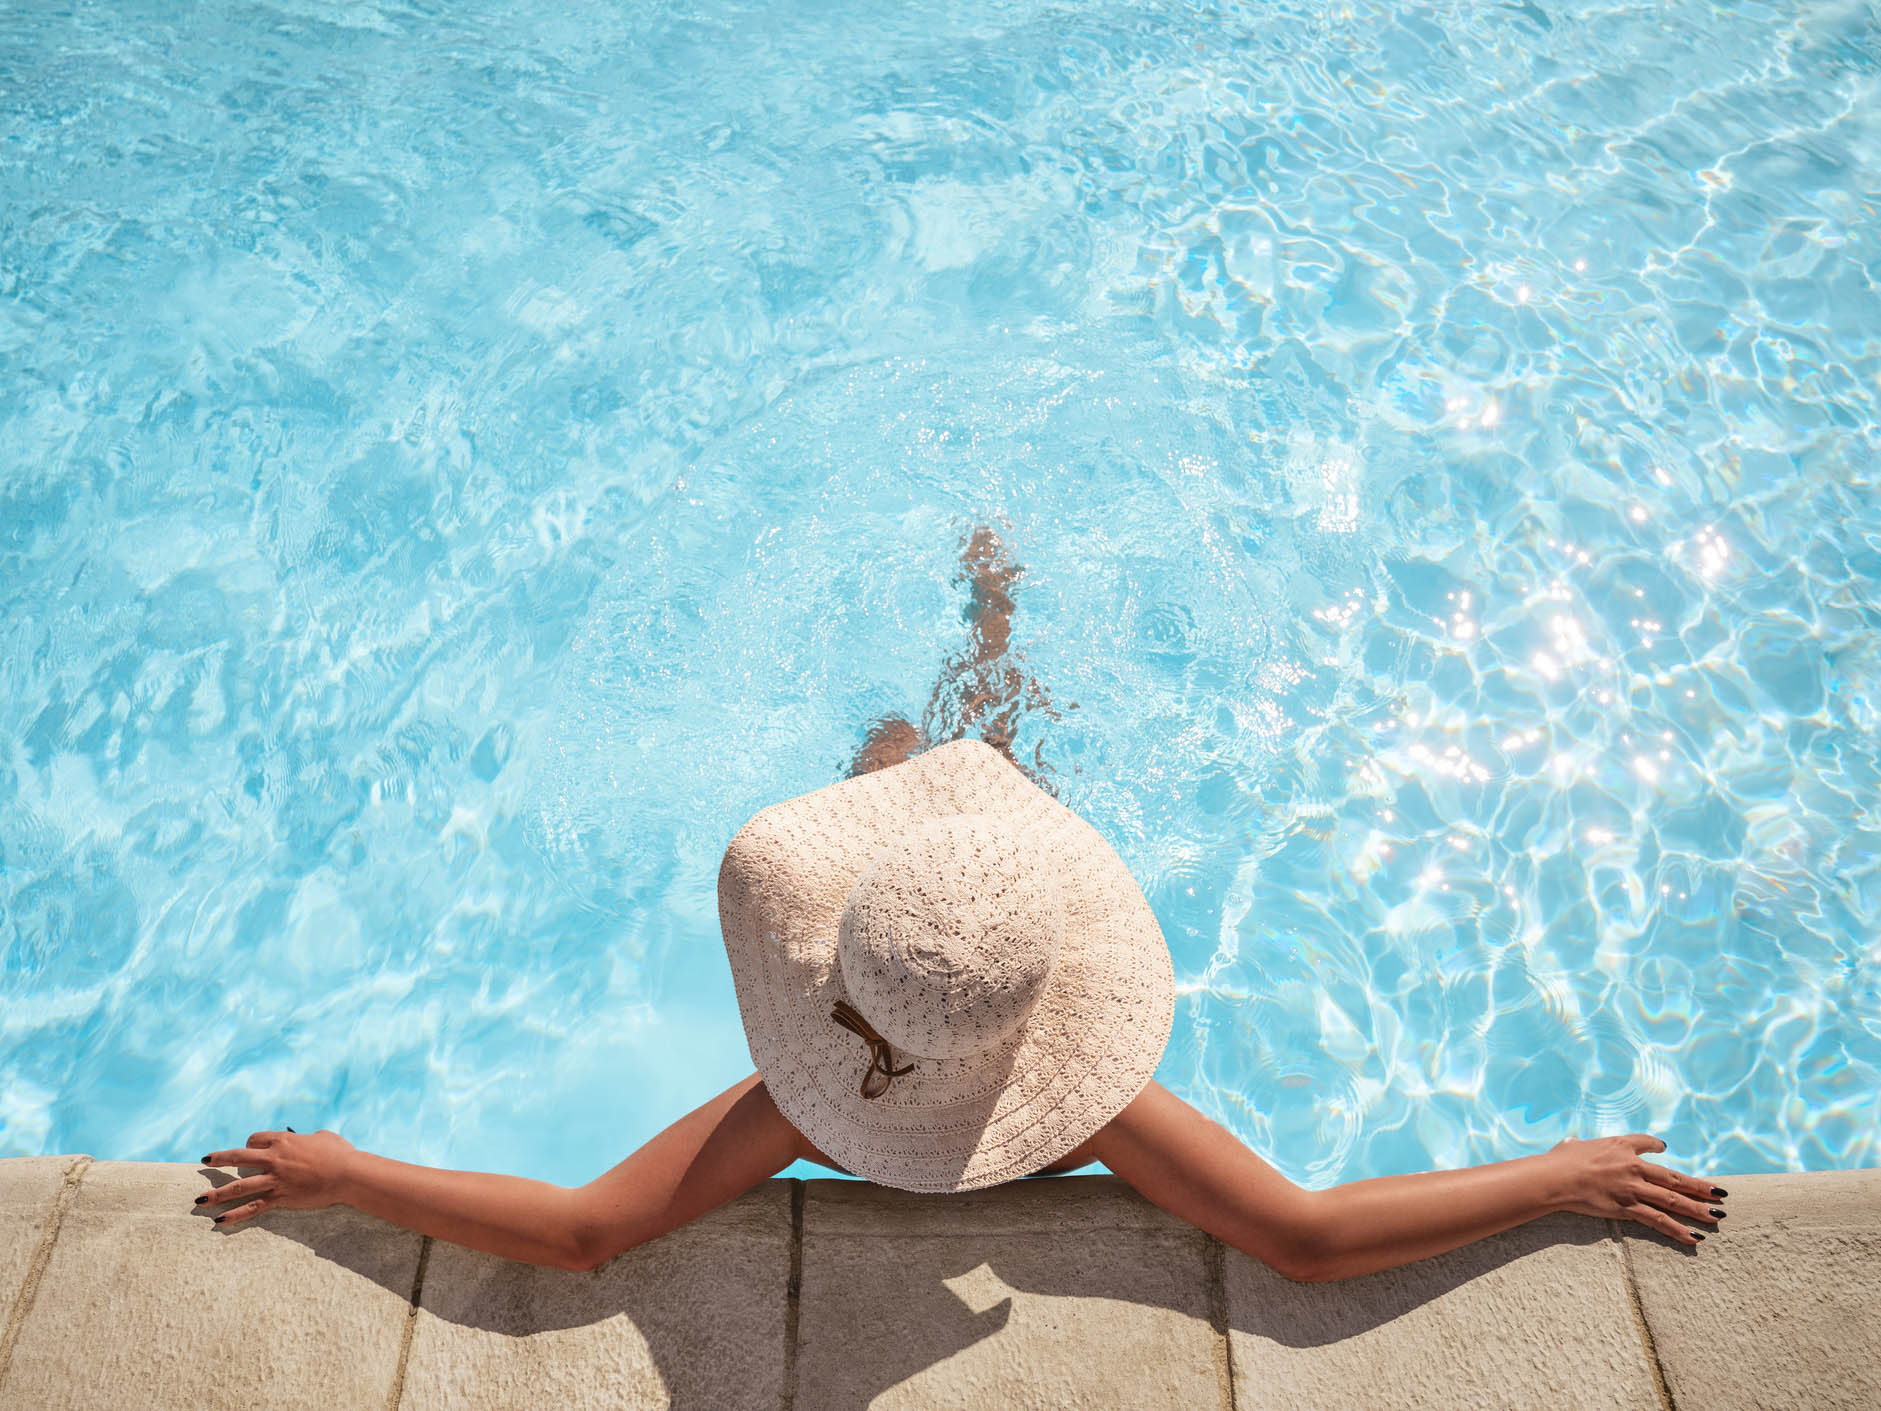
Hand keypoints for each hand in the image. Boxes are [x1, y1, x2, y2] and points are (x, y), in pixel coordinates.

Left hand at [197, 1129, 356, 1225]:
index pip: (256, 1139)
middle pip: (238, 1157)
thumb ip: (311, 1138)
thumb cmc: (340, 1153)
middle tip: (206, 1160)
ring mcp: (274, 1179)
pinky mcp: (279, 1197)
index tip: (251, 1149)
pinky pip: (252, 1207)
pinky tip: (220, 1221)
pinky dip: (235, 1215)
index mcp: (283, 1141)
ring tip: (199, 1200)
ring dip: (216, 1193)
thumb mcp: (323, 1137)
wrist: (347, 1174)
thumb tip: (310, 1139)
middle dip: (219, 1159)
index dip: (251, 1144)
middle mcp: (274, 1158)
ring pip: (238, 1186)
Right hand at [1547, 1134, 1724, 1244]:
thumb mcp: (1571, 1145)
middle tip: (1720, 1193)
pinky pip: (1658, 1220)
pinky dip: (1677, 1230)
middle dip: (1699, 1186)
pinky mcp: (1627, 1208)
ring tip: (1716, 1217)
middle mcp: (1633, 1166)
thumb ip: (1577, 1146)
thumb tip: (1572, 1144)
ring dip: (1697, 1209)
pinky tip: (1694, 1238)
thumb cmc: (1558, 1160)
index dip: (1657, 1146)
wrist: (1556, 1177)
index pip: (1645, 1142)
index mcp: (1620, 1146)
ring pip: (1673, 1200)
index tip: (1664, 1149)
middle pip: (1673, 1177)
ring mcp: (1633, 1188)